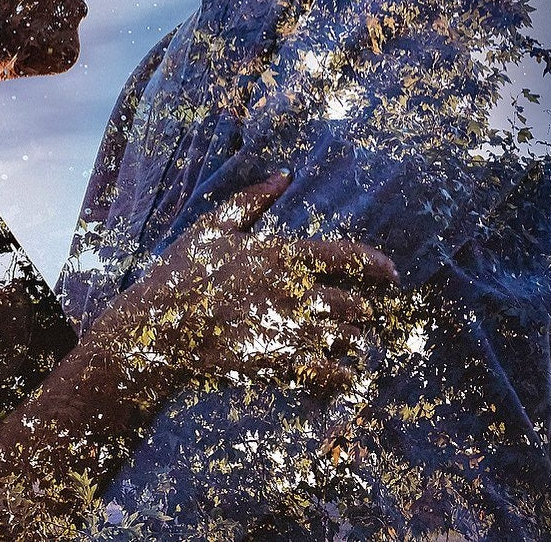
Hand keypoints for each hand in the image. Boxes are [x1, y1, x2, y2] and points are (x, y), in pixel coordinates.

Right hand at [101, 170, 398, 393]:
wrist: (158, 325)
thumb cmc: (183, 270)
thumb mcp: (214, 225)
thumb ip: (252, 199)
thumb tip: (284, 174)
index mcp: (282, 255)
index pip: (346, 257)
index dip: (376, 266)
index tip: (391, 274)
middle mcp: (294, 292)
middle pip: (353, 304)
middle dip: (362, 310)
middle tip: (362, 314)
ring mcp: (289, 330)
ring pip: (345, 339)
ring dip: (353, 341)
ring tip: (351, 342)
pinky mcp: (278, 361)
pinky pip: (327, 372)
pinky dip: (341, 374)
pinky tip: (343, 375)